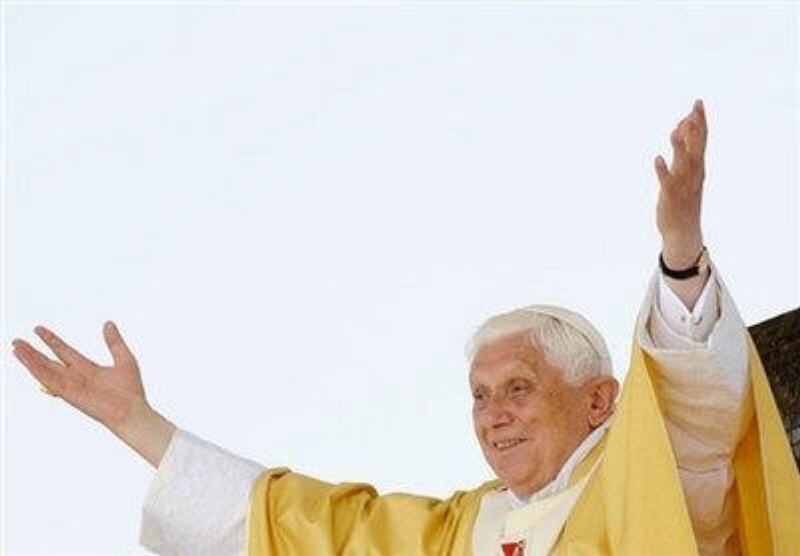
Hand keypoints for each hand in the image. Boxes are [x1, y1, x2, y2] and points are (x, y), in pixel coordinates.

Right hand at [12, 321, 174, 466]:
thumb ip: (114, 342)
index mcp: (87, 369)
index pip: (64, 351)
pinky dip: (36, 370)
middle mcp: (76, 377)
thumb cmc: (130, 391)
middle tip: (17, 340)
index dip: (51, 340)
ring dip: (30, 359)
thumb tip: (108, 323)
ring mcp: (71, 386)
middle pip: (49, 361)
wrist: (132, 411)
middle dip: (33, 352)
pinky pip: (49, 380)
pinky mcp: (69, 394)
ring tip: (16, 347)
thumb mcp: (124, 358)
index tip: (38, 329)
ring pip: (45, 370)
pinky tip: (26, 360)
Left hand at [654, 99, 706, 267]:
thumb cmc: (683, 200)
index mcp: (698, 167)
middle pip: (696, 146)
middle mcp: (693, 174)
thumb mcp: (685, 173)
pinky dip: (663, 170)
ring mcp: (683, 185)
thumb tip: (681, 129)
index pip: (702, 140)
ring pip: (683, 163)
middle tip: (695, 107)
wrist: (684, 232)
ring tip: (674, 130)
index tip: (698, 103)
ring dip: (679, 147)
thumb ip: (683, 152)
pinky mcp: (670, 196)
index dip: (700, 121)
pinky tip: (657, 159)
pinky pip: (666, 182)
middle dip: (695, 127)